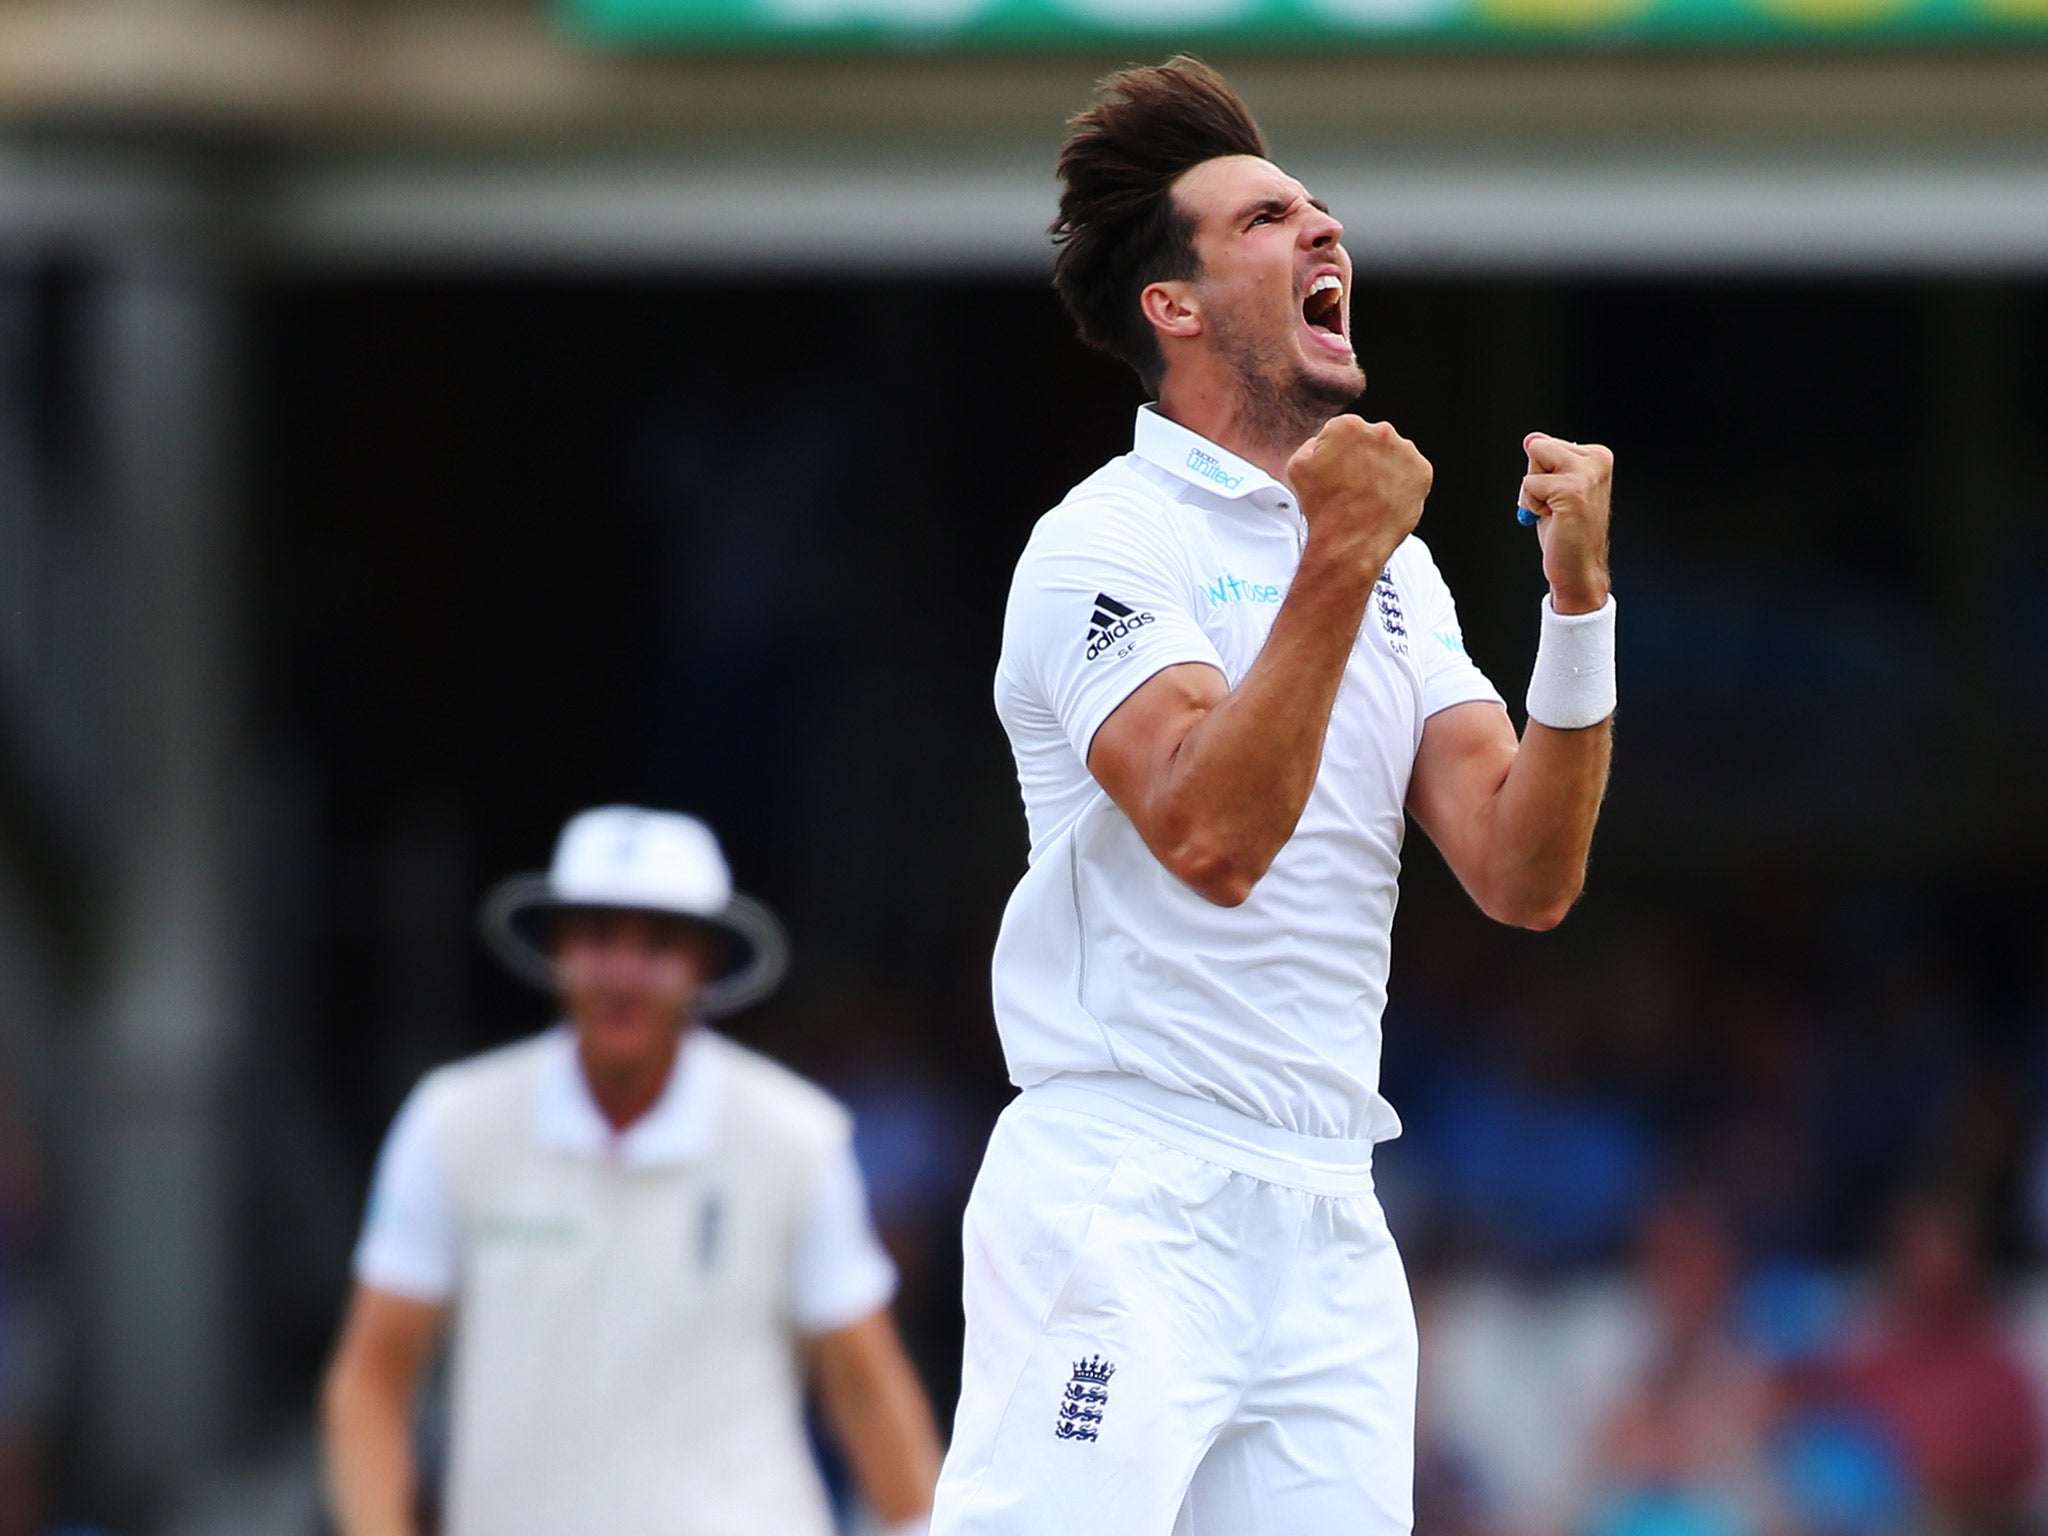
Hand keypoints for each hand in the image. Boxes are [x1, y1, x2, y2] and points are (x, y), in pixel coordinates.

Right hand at [1287, 415, 1431, 576]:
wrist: (1350, 541)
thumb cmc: (1324, 508)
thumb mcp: (1298, 467)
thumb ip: (1312, 445)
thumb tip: (1323, 444)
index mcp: (1348, 426)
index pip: (1343, 431)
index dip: (1336, 453)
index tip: (1336, 471)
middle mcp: (1381, 432)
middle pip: (1370, 440)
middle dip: (1362, 458)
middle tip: (1352, 486)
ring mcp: (1405, 452)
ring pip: (1393, 455)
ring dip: (1383, 469)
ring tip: (1368, 496)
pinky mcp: (1422, 472)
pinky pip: (1411, 472)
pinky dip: (1401, 484)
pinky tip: (1385, 499)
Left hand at [1519, 433, 1612, 613]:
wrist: (1579, 568)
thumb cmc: (1566, 531)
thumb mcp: (1553, 487)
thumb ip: (1545, 461)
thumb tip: (1531, 439)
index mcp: (1596, 455)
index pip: (1543, 444)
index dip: (1541, 474)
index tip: (1558, 497)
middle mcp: (1597, 459)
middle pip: (1537, 446)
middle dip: (1535, 478)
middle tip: (1555, 506)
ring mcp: (1587, 473)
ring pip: (1534, 460)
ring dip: (1533, 492)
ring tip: (1554, 512)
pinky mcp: (1573, 489)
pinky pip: (1529, 485)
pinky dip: (1532, 505)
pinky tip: (1554, 519)